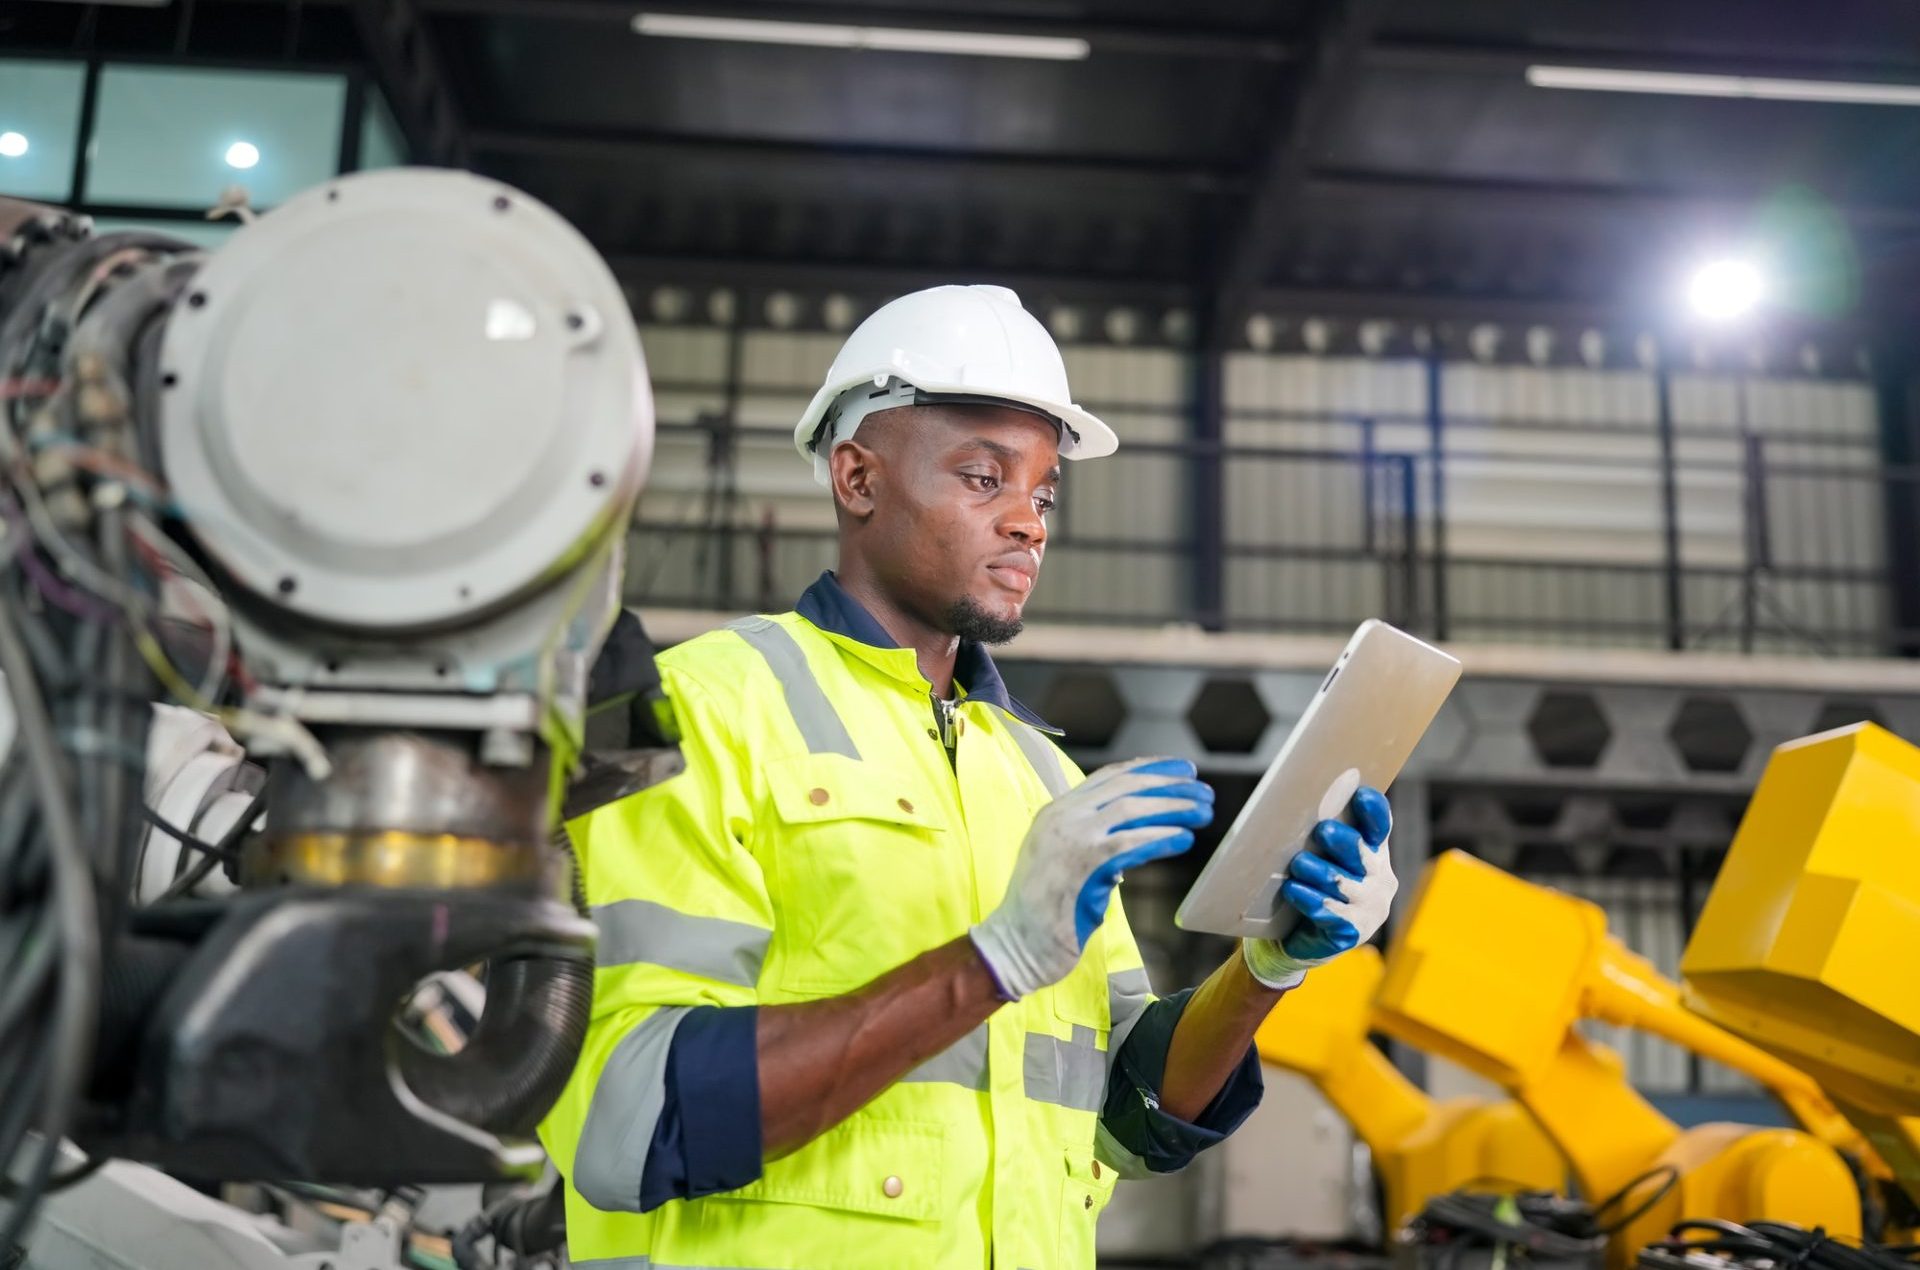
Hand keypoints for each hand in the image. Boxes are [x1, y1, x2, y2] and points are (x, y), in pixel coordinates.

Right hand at [972, 757, 1212, 999]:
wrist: (1015, 943)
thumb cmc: (1042, 911)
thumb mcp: (1064, 862)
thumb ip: (1093, 843)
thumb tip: (1132, 839)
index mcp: (1057, 811)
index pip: (1108, 777)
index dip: (1147, 769)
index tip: (1178, 770)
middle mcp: (1063, 816)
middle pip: (1125, 786)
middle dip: (1168, 784)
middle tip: (1201, 789)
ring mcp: (1072, 837)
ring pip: (1132, 808)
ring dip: (1173, 807)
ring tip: (1203, 812)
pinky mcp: (1085, 863)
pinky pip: (1132, 843)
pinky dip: (1162, 837)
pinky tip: (1184, 838)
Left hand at [1243, 786, 1394, 989]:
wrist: (1303, 938)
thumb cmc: (1313, 886)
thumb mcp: (1322, 858)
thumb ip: (1321, 836)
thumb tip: (1298, 805)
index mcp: (1375, 853)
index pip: (1379, 826)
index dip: (1373, 811)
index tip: (1360, 795)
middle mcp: (1378, 878)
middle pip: (1361, 851)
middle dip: (1342, 840)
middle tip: (1321, 830)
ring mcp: (1369, 907)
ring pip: (1340, 882)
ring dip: (1317, 871)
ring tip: (1298, 863)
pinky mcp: (1351, 931)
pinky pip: (1328, 912)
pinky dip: (1308, 898)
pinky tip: (1292, 889)